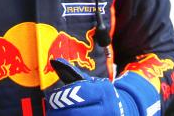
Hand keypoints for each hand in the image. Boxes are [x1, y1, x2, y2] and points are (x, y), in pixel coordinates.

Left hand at [44, 59, 159, 115]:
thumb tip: (55, 62)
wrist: (123, 110)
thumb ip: (73, 74)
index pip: (78, 93)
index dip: (61, 97)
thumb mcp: (91, 83)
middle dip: (59, 112)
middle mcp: (108, 107)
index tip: (50, 99)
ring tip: (55, 115)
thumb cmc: (100, 95)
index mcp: (104, 90)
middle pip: (75, 112)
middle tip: (50, 112)